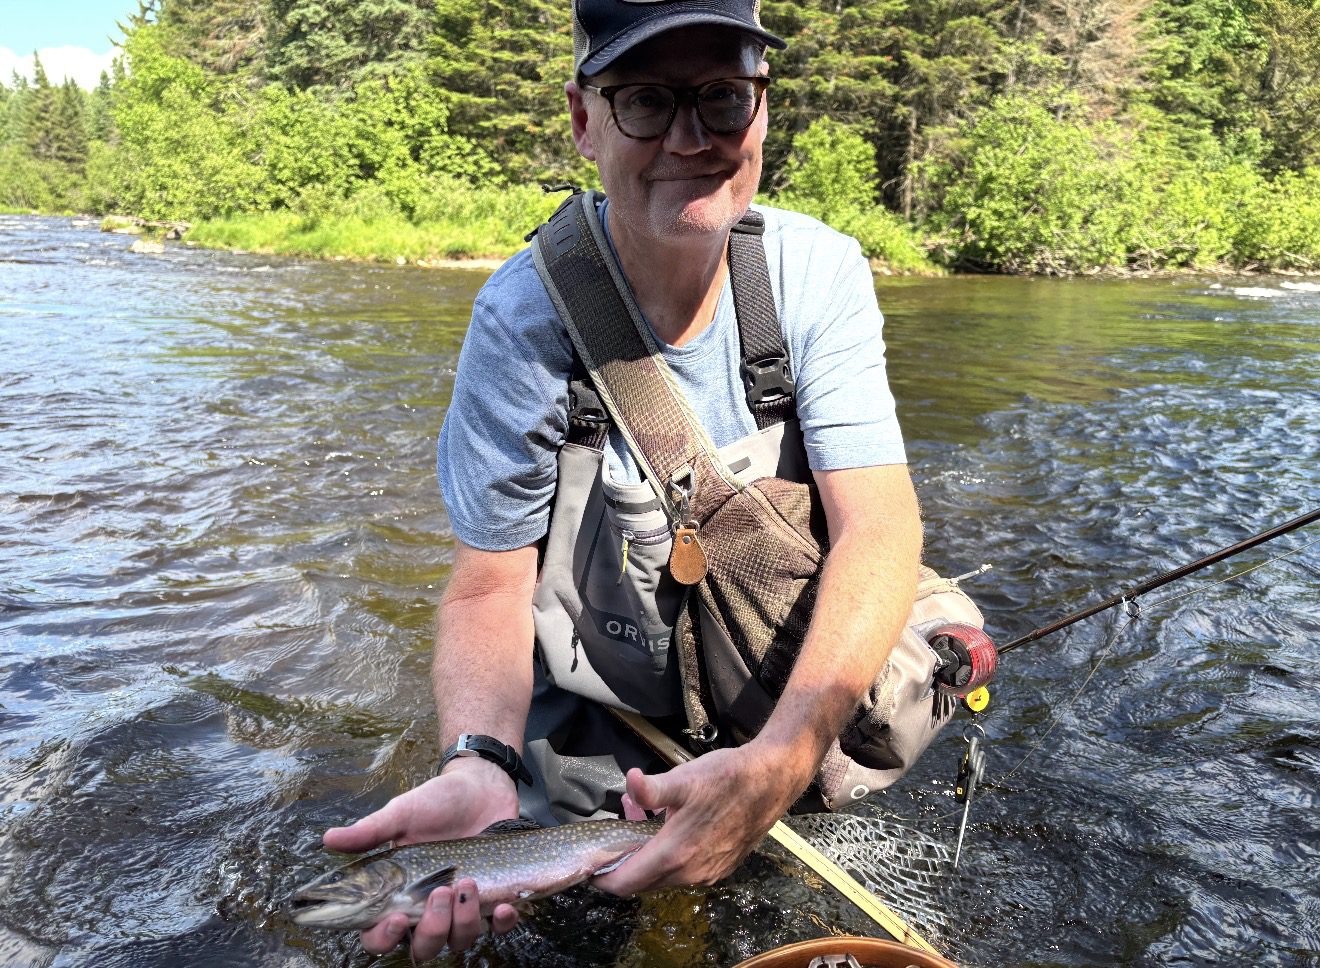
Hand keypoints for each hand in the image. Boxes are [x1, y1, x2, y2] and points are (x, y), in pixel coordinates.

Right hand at [321, 758, 520, 957]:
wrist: (481, 785)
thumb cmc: (437, 800)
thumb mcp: (403, 813)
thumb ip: (370, 832)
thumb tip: (327, 840)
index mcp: (396, 894)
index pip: (379, 934)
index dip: (383, 937)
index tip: (395, 918)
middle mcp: (426, 908)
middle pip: (422, 947)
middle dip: (431, 929)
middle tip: (439, 893)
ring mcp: (461, 907)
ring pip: (458, 941)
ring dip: (464, 920)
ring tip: (468, 881)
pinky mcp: (493, 899)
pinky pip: (497, 928)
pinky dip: (502, 922)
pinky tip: (504, 905)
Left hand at [592, 741, 806, 895]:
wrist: (771, 781)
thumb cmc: (727, 778)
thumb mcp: (683, 778)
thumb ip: (650, 788)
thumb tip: (629, 781)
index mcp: (674, 854)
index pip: (626, 882)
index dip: (603, 877)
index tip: (591, 864)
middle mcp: (690, 873)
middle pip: (642, 883)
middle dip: (626, 862)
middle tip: (620, 832)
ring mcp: (707, 874)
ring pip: (664, 877)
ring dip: (648, 858)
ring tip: (645, 821)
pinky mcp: (721, 869)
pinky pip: (684, 873)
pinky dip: (670, 858)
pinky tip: (672, 828)